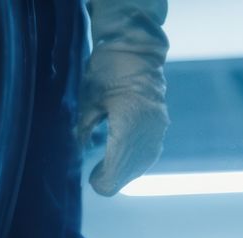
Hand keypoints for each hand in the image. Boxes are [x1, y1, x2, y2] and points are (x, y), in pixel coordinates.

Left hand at [78, 1, 169, 196]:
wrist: (135, 49)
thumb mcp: (87, 103)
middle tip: (94, 176)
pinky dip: (134, 160)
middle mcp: (146, 132)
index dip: (101, 182)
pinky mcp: (160, 125)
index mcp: (127, 127)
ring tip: (106, 166)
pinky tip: (121, 157)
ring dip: (123, 170)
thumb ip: (85, 131)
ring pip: (140, 166)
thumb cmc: (106, 72)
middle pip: (127, 174)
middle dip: (110, 178)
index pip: (114, 172)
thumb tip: (82, 152)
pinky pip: (148, 153)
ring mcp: (157, 129)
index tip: (90, 178)